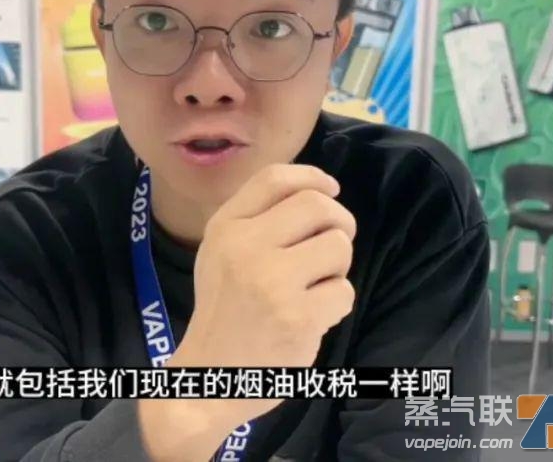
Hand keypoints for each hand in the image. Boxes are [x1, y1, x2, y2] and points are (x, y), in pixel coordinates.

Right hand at [176, 164, 356, 419]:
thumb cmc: (223, 310)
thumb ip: (257, 220)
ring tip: (314, 286)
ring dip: (336, 267)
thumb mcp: (220, 252)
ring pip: (338, 246)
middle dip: (339, 222)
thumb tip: (317, 191)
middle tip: (333, 244)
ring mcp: (271, 282)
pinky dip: (334, 305)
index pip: (275, 178)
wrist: (209, 376)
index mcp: (225, 227)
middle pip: (318, 206)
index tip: (330, 189)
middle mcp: (244, 246)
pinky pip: (343, 291)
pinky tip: (310, 318)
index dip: (313, 177)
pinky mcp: (297, 317)